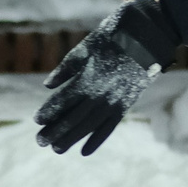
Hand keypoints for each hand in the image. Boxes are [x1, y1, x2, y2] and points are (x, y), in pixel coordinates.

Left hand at [35, 0, 181, 156]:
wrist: (151, 35)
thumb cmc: (115, 34)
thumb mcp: (88, 44)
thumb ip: (67, 67)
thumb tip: (47, 85)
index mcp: (89, 77)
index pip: (64, 100)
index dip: (49, 111)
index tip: (36, 121)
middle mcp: (101, 93)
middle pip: (74, 117)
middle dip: (56, 130)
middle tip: (40, 141)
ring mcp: (115, 101)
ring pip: (90, 125)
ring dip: (72, 138)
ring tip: (56, 149)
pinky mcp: (127, 103)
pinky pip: (110, 126)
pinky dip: (97, 139)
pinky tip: (85, 151)